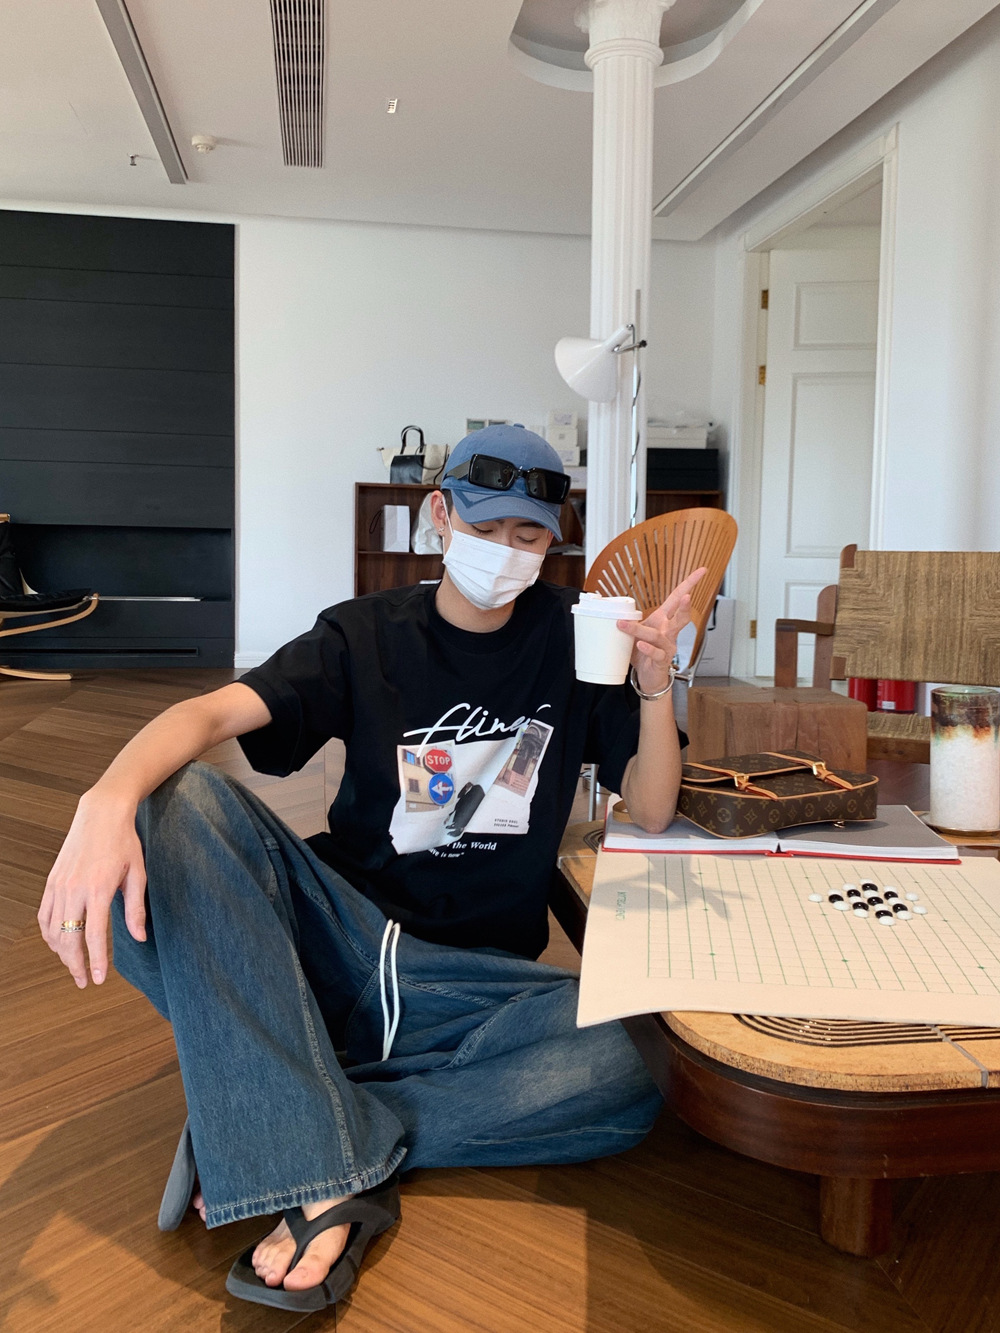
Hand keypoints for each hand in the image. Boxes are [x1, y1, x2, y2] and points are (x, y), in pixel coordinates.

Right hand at [37, 793, 146, 987]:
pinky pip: (44, 916)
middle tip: (85, 981)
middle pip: (68, 939)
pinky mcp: (51, 881)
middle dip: (75, 964)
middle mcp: (74, 889)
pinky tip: (59, 943)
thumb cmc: (124, 843)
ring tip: (74, 966)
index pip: (94, 935)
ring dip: (61, 953)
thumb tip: (139, 938)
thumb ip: (135, 909)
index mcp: (98, 889)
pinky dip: (50, 934)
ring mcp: (59, 885)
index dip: (96, 961)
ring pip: (53, 930)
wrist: (100, 814)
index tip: (98, 980)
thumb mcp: (137, 875)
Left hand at [617, 566, 706, 695]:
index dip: (689, 584)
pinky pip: (656, 653)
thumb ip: (628, 618)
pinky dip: (647, 648)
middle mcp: (669, 631)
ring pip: (659, 635)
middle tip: (687, 597)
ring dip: (640, 630)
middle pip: (681, 617)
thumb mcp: (635, 630)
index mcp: (663, 619)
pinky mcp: (662, 660)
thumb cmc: (643, 651)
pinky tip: (640, 644)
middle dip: (684, 607)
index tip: (702, 571)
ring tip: (624, 625)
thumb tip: (607, 604)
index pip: (677, 598)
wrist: (647, 676)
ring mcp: (667, 646)